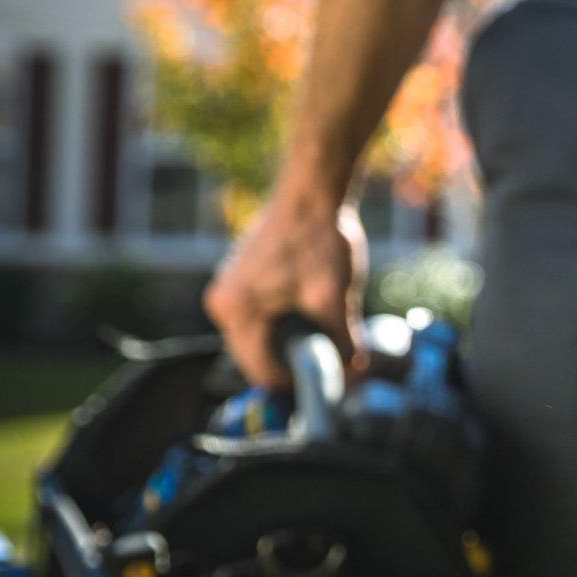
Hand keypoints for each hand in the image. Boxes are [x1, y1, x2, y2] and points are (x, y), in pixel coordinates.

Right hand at [203, 187, 367, 388]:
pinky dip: (283, 325)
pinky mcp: (240, 279)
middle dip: (292, 365)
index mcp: (235, 312)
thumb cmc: (320, 239)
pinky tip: (312, 321)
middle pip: (256, 357)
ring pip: (258, 337)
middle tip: (333, 368)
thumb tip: (354, 373)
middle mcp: (221, 303)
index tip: (330, 385)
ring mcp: (227, 290)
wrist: (313, 191)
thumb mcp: (334, 297)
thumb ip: (342, 340)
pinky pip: (258, 318)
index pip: (260, 370)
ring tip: (326, 344)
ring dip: (289, 344)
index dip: (296, 384)